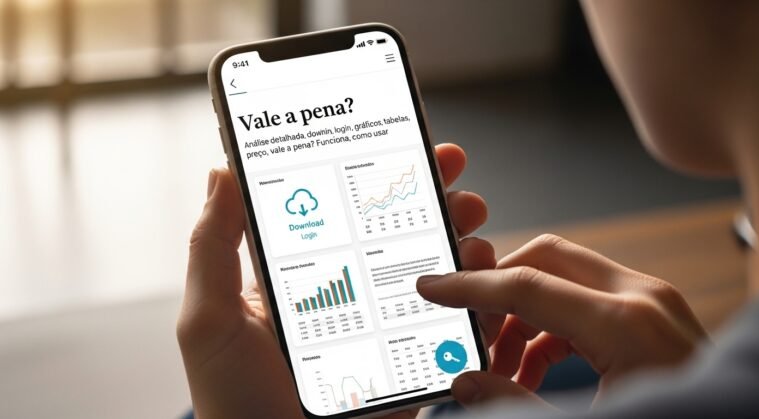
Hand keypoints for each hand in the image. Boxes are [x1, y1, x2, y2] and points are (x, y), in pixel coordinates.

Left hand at [177, 144, 497, 418]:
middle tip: (449, 170)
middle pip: (394, 231)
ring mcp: (381, 325)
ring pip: (429, 269)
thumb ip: (212, 246)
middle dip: (428, 194)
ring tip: (468, 224)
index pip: (340, 209)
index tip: (399, 140)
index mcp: (300, 274)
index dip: (371, 172)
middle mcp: (346, 292)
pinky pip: (447, 321)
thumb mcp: (209, 319)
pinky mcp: (407, 360)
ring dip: (456, 237)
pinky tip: (478, 276)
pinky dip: (472, 295)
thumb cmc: (231, 400)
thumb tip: (222, 170)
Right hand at [416, 234, 707, 409]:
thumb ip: (516, 404)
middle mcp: (642, 299)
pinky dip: (550, 326)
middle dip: (497, 289)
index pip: (526, 284)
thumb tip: (466, 382)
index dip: (470, 287)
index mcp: (627, 325)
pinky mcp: (652, 314)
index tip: (434, 286)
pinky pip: (585, 301)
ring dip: (522, 314)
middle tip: (471, 330)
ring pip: (564, 276)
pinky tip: (530, 369)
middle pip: (546, 258)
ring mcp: (652, 302)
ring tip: (500, 367)